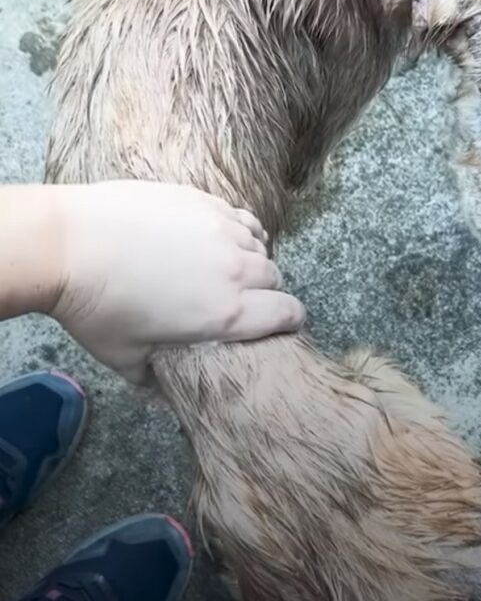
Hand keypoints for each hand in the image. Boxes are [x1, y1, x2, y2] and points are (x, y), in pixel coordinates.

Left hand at [49, 181, 304, 383]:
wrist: (69, 244)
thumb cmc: (96, 307)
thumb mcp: (126, 359)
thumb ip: (155, 382)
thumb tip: (167, 399)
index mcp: (225, 312)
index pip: (287, 313)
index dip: (291, 321)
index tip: (284, 324)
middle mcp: (234, 269)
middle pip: (274, 278)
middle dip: (266, 292)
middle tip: (241, 298)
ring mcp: (221, 229)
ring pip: (260, 245)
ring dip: (252, 259)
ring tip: (228, 266)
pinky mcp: (203, 201)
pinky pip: (240, 217)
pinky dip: (239, 230)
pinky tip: (220, 236)